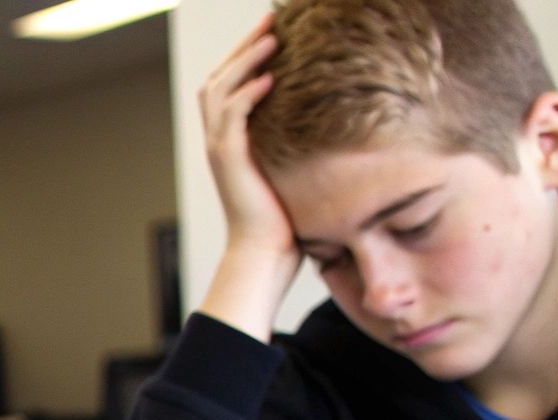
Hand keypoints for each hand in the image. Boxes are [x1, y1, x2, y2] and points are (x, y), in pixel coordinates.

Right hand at [194, 13, 300, 338]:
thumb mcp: (295, 174)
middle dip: (245, 45)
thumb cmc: (287, 224)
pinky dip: (247, 93)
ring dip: (245, 59)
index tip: (275, 33)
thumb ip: (301, 147)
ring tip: (271, 37)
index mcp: (231, 142)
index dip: (248, 57)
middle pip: (220, 77)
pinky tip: (271, 76)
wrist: (265, 257)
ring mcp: (219, 150)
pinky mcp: (228, 161)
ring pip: (221, 88)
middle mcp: (219, 141)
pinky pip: (231, 116)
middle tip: (272, 19)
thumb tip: (338, 126)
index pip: (231, 86)